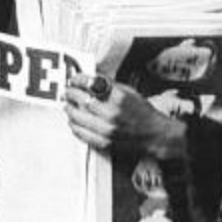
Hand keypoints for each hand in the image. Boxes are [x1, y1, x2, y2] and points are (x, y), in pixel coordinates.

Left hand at [64, 72, 187, 160]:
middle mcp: (112, 114)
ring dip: (69, 109)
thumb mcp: (129, 92)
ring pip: (78, 117)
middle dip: (71, 93)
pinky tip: (74, 120)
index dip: (79, 80)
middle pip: (82, 100)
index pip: (92, 84)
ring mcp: (107, 130)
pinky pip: (81, 133)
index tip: (74, 79)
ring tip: (68, 105)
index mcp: (120, 98)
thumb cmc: (142, 113)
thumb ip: (109, 86)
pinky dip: (74, 125)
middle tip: (68, 91)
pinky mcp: (104, 143)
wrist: (154, 135)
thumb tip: (89, 79)